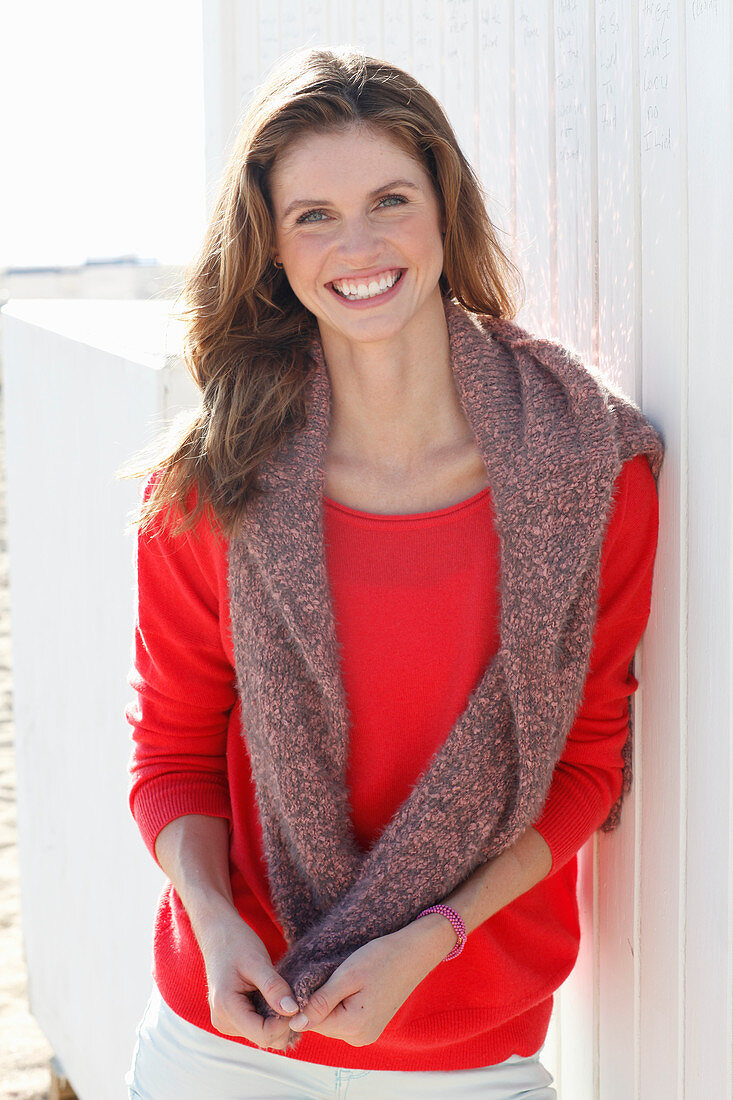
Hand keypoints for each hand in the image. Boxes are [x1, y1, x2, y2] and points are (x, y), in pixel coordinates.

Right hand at [193, 898, 300, 1050]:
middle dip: (283, 1022)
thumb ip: (273, 987)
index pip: (264, 1035)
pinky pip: (257, 1026)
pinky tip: (273, 996)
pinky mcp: (231, 1018)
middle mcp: (223, 1021)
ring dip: (277, 1019)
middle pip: (264, 1038)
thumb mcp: (257, 961)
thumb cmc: (236, 942)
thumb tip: (293, 1011)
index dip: (285, 1023)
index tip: (298, 1001)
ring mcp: (226, 1021)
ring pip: (262, 1034)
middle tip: (294, 996)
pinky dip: (269, 1015)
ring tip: (282, 993)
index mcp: (225, 1008)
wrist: (218, 933)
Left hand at [287, 916, 455, 1046]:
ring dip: (329, 1001)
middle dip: (318, 1001)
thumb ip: (320, 1002)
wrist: (414, 952)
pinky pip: (345, 1018)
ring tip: (341, 977)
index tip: (312, 976)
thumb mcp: (347, 976)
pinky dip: (341, 1003)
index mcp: (353, 1027)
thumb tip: (296, 1024)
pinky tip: (349, 985)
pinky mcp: (370, 1026)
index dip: (305, 999)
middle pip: (321, 1023)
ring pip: (332, 1021)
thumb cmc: (381, 958)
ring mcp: (367, 1034)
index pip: (311, 1021)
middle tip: (329, 973)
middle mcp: (360, 1038)